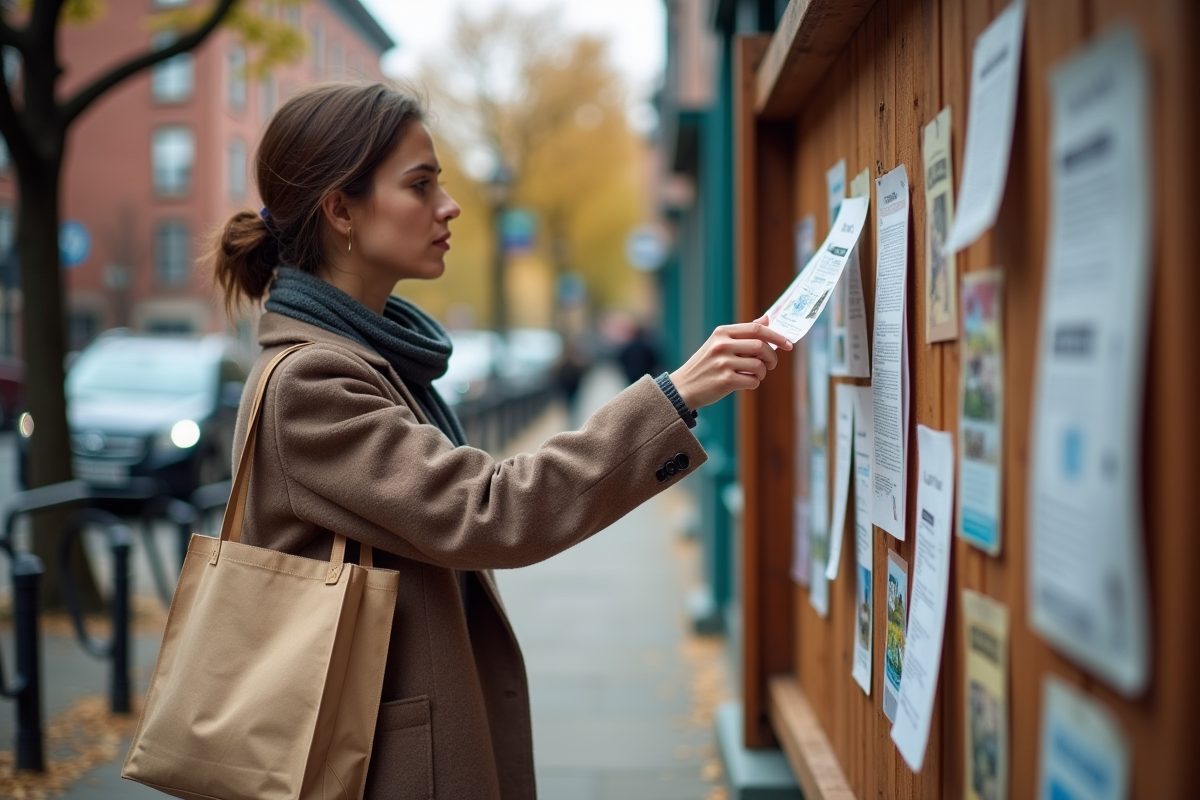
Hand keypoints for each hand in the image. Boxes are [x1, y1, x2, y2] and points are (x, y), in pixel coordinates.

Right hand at [669, 315, 791, 409]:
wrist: (684, 387)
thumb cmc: (705, 365)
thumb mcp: (719, 343)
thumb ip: (743, 332)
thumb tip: (767, 319)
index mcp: (722, 333)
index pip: (757, 329)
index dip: (776, 336)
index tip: (788, 344)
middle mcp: (722, 345)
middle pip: (761, 347)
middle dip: (772, 358)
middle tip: (771, 364)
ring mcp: (723, 363)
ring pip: (759, 366)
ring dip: (762, 373)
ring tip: (754, 375)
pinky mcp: (725, 381)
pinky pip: (752, 381)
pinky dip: (753, 383)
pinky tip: (744, 383)